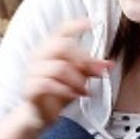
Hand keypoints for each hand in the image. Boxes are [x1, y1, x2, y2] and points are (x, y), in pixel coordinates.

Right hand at [0, 19, 110, 138]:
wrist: (39, 115)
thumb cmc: (58, 92)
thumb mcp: (78, 79)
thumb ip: (90, 70)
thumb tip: (110, 64)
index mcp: (50, 49)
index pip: (61, 30)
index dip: (76, 25)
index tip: (93, 23)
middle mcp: (39, 56)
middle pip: (62, 46)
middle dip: (84, 60)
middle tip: (97, 73)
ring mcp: (32, 71)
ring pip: (59, 68)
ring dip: (77, 80)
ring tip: (85, 91)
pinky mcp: (30, 87)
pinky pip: (48, 84)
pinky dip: (66, 90)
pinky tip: (75, 96)